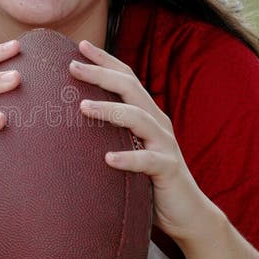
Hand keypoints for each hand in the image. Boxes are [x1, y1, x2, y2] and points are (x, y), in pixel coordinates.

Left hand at [70, 39, 211, 244]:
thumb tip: (71, 121)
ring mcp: (164, 145)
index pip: (126, 79)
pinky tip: (108, 159)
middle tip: (72, 66)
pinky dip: (128, 158)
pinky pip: (148, 161)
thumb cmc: (149, 180)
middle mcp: (157, 123)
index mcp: (146, 115)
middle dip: (101, 73)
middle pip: (130, 88)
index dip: (105, 60)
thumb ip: (110, 134)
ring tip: (83, 106)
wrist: (186, 213)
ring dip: (109, 110)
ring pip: (138, 118)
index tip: (80, 45)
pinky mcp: (168, 170)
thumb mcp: (128, 150)